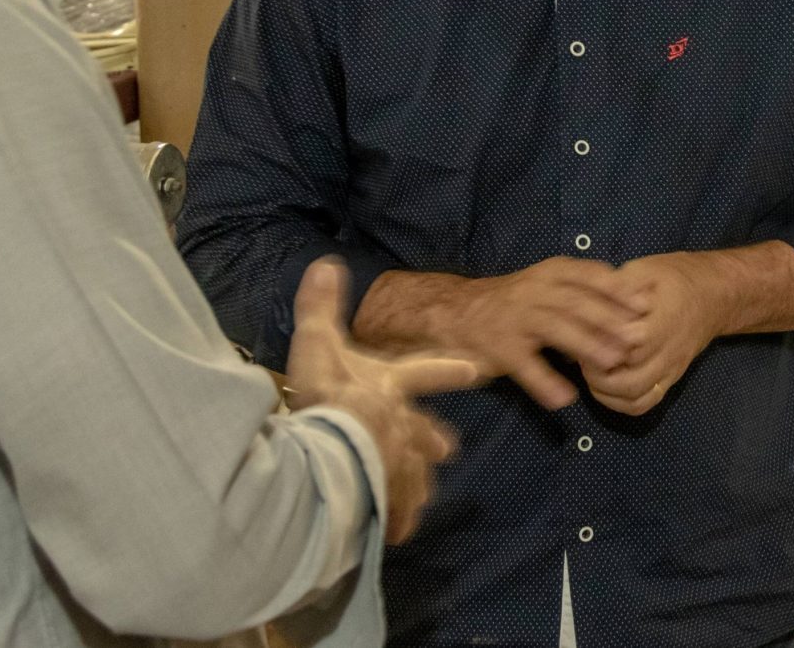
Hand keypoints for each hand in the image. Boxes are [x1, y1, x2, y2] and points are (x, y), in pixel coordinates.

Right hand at [286, 259, 478, 543]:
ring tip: (416, 503)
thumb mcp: (318, 342)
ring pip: (410, 473)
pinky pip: (395, 506)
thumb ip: (320, 305)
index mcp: (391, 385)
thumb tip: (326, 262)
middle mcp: (401, 423)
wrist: (332, 447)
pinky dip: (395, 516)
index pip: (427, 371)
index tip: (476, 370)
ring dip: (412, 484)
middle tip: (445, 449)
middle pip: (421, 433)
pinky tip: (396, 531)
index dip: (451, 369)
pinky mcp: (385, 491)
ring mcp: (396, 459)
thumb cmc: (326, 394)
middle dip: (430, 440)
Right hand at [436, 257, 642, 410]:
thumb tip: (637, 303)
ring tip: (612, 363)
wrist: (456, 311)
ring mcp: (515, 319)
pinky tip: (565, 399)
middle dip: (610, 320)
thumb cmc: (516, 299)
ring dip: (586, 345)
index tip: (646, 306)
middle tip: (638, 338)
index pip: (590, 276)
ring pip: (556, 329)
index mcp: (551, 272)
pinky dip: (545, 383)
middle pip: (577, 303)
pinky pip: (525, 366)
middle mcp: (534, 290)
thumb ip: (585, 290)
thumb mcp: (550, 282)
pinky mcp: (499, 348)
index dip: (618, 290)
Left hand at [582, 252, 729, 416]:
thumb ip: (615, 287)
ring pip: (634, 396)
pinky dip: (622, 403)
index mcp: (657, 323)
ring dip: (605, 391)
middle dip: (595, 373)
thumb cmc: (674, 278)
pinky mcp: (670, 378)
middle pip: (626, 380)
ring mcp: (669, 369)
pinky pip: (646, 403)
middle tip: (582, 356)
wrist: (713, 294)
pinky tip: (607, 388)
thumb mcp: (642, 270)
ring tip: (592, 371)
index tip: (580, 332)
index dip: (594, 342)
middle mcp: (665, 352)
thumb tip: (586, 299)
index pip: (620, 345)